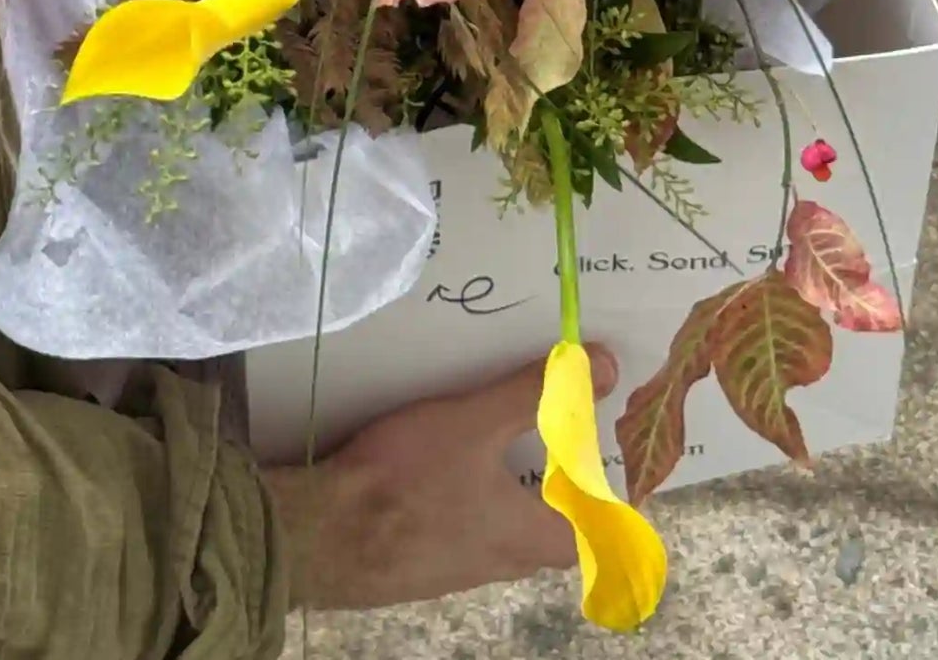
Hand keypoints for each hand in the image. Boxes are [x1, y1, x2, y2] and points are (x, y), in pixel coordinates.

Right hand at [259, 346, 615, 612]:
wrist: (322, 535)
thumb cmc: (407, 479)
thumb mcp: (473, 421)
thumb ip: (534, 392)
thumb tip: (603, 365)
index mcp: (528, 536)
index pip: (596, 537)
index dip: (611, 506)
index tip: (615, 473)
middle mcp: (501, 563)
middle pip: (551, 540)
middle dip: (561, 499)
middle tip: (558, 451)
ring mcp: (457, 572)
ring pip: (505, 542)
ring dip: (513, 505)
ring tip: (501, 456)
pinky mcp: (418, 569)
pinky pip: (462, 541)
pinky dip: (469, 511)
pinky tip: (441, 480)